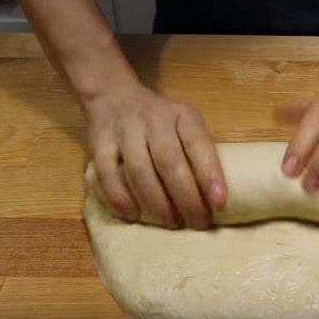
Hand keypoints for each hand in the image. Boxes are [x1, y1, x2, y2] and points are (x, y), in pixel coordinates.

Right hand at [84, 82, 225, 229]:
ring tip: (171, 223)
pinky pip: (107, 174)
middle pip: (169, 162)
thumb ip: (196, 151)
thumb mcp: (185, 123)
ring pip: (139, 170)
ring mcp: (124, 131)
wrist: (114, 95)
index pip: (198, 143)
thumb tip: (214, 197)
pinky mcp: (99, 143)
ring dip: (157, 202)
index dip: (209, 173)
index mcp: (182, 116)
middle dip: (186, 197)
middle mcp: (153, 120)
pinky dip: (120, 198)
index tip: (219, 202)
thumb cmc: (161, 121)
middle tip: (198, 223)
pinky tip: (133, 215)